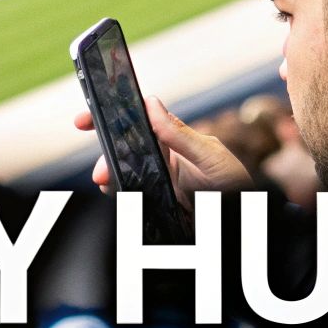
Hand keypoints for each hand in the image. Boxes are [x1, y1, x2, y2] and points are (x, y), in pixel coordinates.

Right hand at [76, 96, 253, 209]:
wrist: (242, 224)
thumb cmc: (234, 185)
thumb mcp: (211, 157)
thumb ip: (180, 134)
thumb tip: (152, 103)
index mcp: (173, 141)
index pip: (136, 121)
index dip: (109, 117)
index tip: (85, 120)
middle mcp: (162, 160)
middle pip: (123, 151)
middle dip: (105, 158)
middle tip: (100, 173)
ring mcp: (157, 183)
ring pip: (123, 176)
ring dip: (111, 180)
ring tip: (109, 186)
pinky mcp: (156, 205)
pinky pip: (131, 200)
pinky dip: (121, 199)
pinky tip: (121, 199)